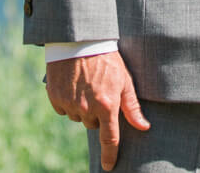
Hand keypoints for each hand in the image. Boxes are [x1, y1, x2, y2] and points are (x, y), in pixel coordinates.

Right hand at [46, 50, 150, 170]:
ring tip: (86, 85)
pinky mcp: (55, 97)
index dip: (109, 155)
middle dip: (97, 114)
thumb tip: (144, 127)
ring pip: (77, 117)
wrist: (79, 39)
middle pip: (93, 125)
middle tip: (99, 92)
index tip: (108, 166)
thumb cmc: (107, 58)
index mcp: (107, 105)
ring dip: (82, 108)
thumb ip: (132, 106)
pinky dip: (68, 102)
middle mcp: (87, 108)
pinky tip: (73, 85)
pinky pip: (63, 110)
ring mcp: (70, 103)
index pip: (110, 139)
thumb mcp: (124, 80)